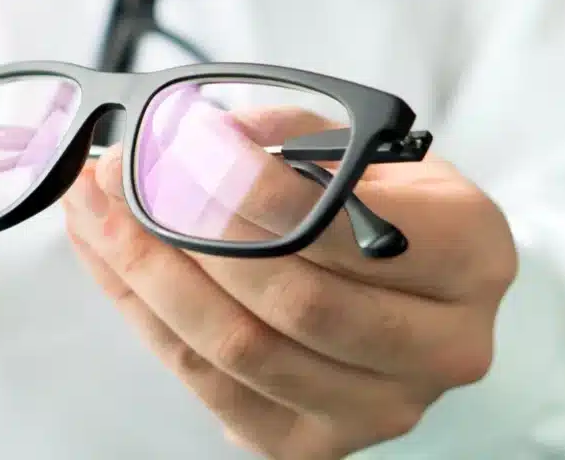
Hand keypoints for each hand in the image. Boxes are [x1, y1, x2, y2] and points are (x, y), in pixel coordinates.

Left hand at [61, 108, 516, 458]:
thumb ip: (285, 135)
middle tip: (116, 176)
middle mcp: (442, 344)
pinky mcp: (315, 442)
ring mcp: (380, 406)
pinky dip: (144, 314)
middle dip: (184, 232)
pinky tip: (108, 257)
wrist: (406, 284)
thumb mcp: (359, 146)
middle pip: (291, 300)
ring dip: (145, 273)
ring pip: (239, 350)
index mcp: (470, 254)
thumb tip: (190, 134)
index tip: (178, 145)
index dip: (250, 191)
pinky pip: (208, 384)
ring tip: (94, 210)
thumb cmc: (379, 203)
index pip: (344, 229)